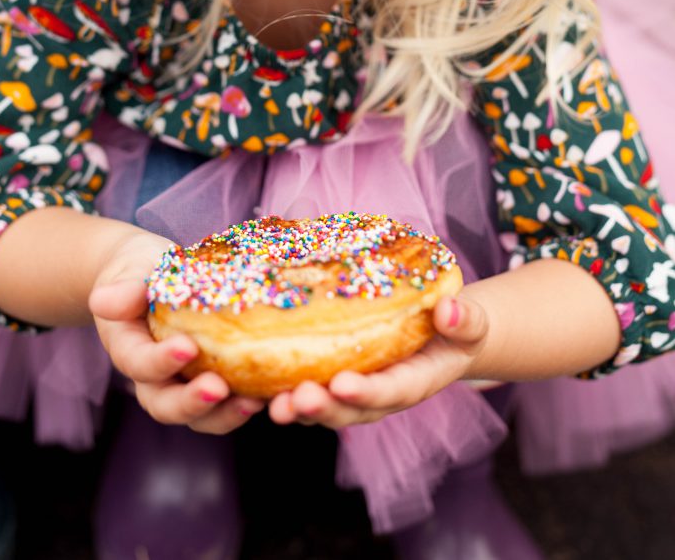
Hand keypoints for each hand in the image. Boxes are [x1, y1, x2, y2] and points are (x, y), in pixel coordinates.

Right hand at [89, 228, 264, 433]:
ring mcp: (183, 384)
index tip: (187, 348)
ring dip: (225, 415)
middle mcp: (153, 377)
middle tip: (218, 389)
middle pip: (166, 405)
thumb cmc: (140, 271)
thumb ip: (124, 289)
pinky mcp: (212, 381)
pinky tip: (271, 394)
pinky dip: (247, 402)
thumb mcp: (131, 271)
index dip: (160, 362)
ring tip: (253, 402)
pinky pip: (226, 403)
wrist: (153, 277)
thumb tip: (102, 300)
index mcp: (129, 349)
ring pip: (199, 416)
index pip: (139, 364)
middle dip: (192, 402)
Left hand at [268, 291, 488, 428]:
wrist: (441, 335)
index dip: (367, 392)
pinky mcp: (329, 376)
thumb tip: (449, 310)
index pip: (390, 392)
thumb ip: (466, 320)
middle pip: (348, 409)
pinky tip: (250, 383)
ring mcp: (352, 389)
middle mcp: (378, 394)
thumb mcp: (470, 323)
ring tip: (271, 403)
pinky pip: (302, 386)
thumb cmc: (454, 328)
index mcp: (413, 381)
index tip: (344, 384)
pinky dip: (277, 388)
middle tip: (297, 398)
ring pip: (321, 406)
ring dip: (295, 406)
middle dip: (322, 407)